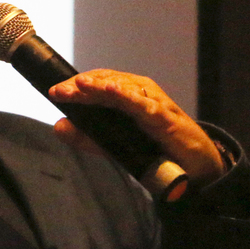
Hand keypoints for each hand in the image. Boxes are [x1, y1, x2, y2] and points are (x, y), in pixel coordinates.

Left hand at [49, 69, 225, 188]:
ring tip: (82, 84)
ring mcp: (154, 103)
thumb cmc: (155, 148)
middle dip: (83, 86)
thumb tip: (58, 126)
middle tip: (60, 91)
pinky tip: (116, 92)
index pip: (98, 82)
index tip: (54, 92)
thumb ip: (88, 138)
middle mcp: (140, 92)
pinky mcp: (166, 118)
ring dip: (102, 86)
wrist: (195, 166)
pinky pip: (147, 106)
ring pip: (125, 89)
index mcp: (127, 94)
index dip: (76, 86)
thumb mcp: (115, 145)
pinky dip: (131, 98)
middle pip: (108, 82)